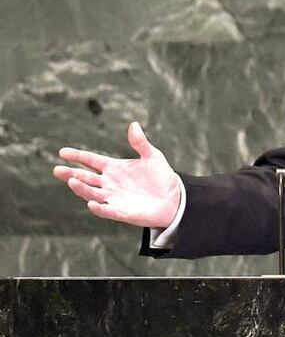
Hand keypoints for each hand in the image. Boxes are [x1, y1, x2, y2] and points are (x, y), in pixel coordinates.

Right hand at [53, 122, 181, 228]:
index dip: (77, 156)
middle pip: (85, 177)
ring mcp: (113, 198)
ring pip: (91, 193)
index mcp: (114, 168)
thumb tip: (134, 125)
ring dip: (81, 188)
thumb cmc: (161, 177)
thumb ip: (140, 143)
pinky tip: (92, 203)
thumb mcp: (152, 156)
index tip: (62, 152)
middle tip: (57, 169)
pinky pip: (107, 210)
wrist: (174, 199)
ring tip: (71, 181)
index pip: (91, 160)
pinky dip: (99, 208)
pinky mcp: (121, 212)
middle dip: (71, 174)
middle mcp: (109, 183)